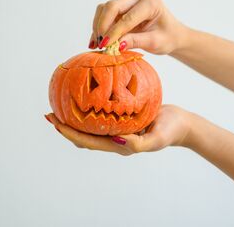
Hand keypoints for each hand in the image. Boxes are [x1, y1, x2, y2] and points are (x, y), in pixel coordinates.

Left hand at [44, 105, 193, 155]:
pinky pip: (104, 110)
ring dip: (76, 115)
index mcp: (119, 145)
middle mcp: (115, 137)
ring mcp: (118, 127)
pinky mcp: (124, 116)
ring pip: (92, 123)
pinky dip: (93, 103)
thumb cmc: (171, 130)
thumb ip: (137, 144)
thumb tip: (116, 139)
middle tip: (50, 113)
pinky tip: (90, 88)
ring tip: (62, 101)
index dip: (70, 134)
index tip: (55, 123)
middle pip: (84, 134)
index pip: (88, 141)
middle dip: (66, 126)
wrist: (182, 123)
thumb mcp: (156, 139)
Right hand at [89, 0, 188, 54]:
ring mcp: (129, 1)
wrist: (171, 34)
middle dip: (103, 25)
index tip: (106, 46)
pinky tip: (96, 40)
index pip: (127, 17)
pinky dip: (99, 26)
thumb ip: (136, 41)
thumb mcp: (155, 42)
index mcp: (151, 2)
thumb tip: (117, 45)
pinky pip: (104, 14)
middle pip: (112, 6)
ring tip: (98, 44)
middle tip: (101, 44)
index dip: (114, 32)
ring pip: (105, 8)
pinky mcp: (121, 8)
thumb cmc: (168, 37)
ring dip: (99, 25)